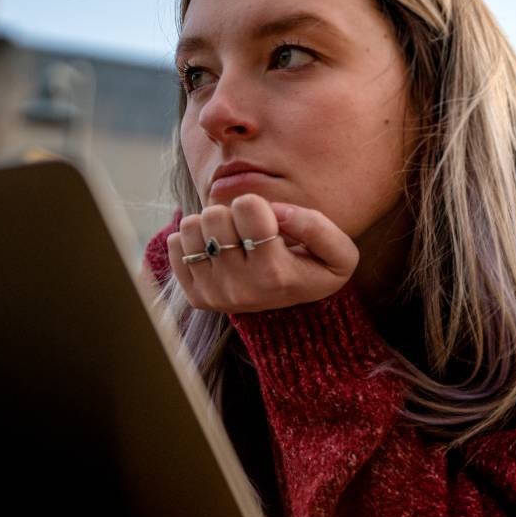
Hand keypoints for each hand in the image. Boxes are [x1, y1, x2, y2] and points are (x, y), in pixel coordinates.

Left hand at [165, 193, 359, 313]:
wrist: (299, 312)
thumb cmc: (316, 270)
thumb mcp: (339, 253)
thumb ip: (316, 226)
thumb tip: (276, 212)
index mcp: (275, 273)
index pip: (246, 205)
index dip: (258, 205)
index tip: (269, 221)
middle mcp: (241, 289)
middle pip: (214, 215)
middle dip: (233, 214)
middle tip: (248, 232)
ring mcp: (215, 295)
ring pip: (191, 227)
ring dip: (211, 225)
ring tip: (232, 239)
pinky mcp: (197, 297)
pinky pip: (176, 244)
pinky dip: (193, 240)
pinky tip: (216, 250)